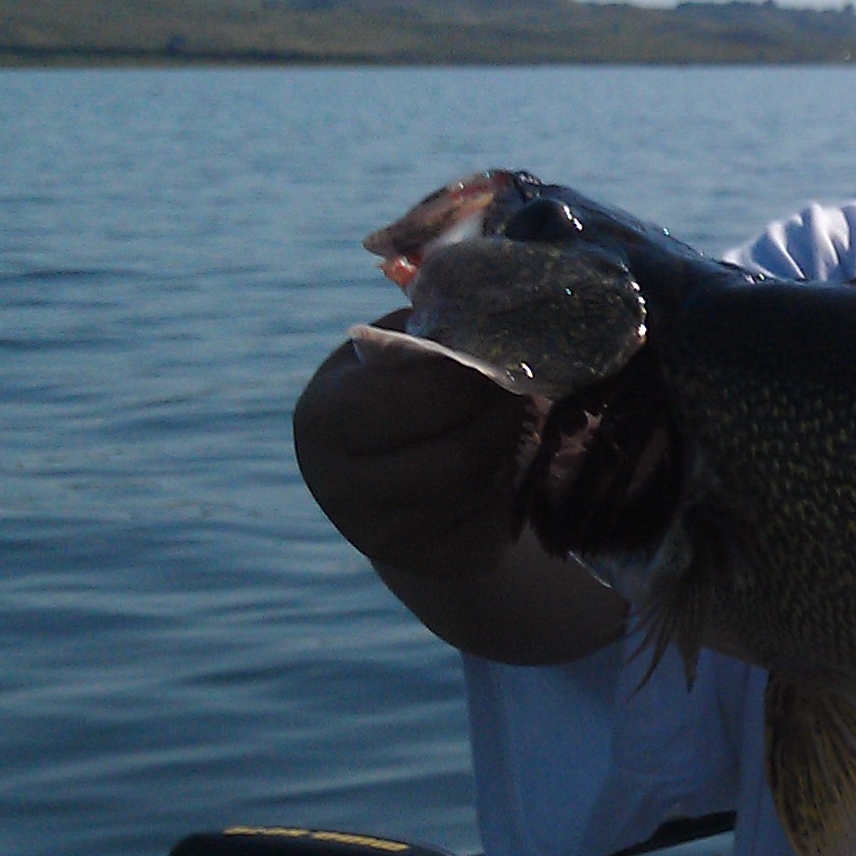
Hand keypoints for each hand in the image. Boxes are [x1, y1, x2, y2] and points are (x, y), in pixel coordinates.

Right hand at [290, 311, 532, 578]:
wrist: (393, 482)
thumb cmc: (399, 398)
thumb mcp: (396, 356)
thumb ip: (428, 328)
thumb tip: (485, 294)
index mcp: (328, 415)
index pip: (419, 394)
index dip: (474, 374)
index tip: (503, 355)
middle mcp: (340, 482)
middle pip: (457, 453)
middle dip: (503, 415)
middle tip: (528, 388)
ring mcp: (380, 532)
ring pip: (477, 487)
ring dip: (510, 447)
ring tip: (518, 419)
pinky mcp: (425, 560)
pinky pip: (489, 519)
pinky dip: (510, 484)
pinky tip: (508, 463)